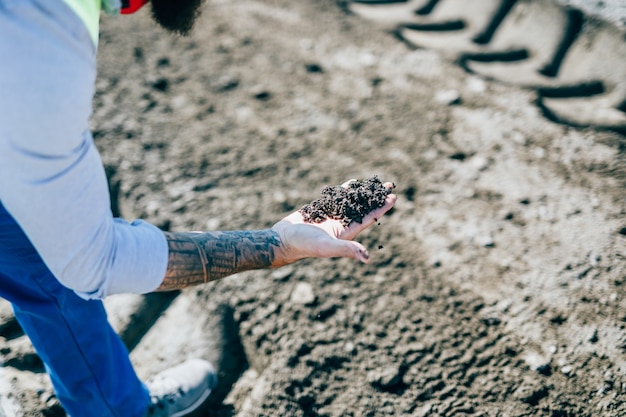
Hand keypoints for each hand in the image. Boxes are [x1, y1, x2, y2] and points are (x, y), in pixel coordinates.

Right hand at [271, 181, 396, 265]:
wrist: (282, 240)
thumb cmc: (303, 245)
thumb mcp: (327, 247)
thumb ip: (347, 250)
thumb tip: (368, 258)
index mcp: (346, 233)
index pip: (369, 218)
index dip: (381, 208)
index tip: (393, 197)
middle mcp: (341, 224)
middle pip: (363, 207)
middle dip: (376, 197)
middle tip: (389, 185)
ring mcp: (330, 216)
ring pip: (351, 201)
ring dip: (363, 192)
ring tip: (374, 182)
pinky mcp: (319, 210)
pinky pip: (336, 198)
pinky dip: (345, 191)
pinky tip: (352, 183)